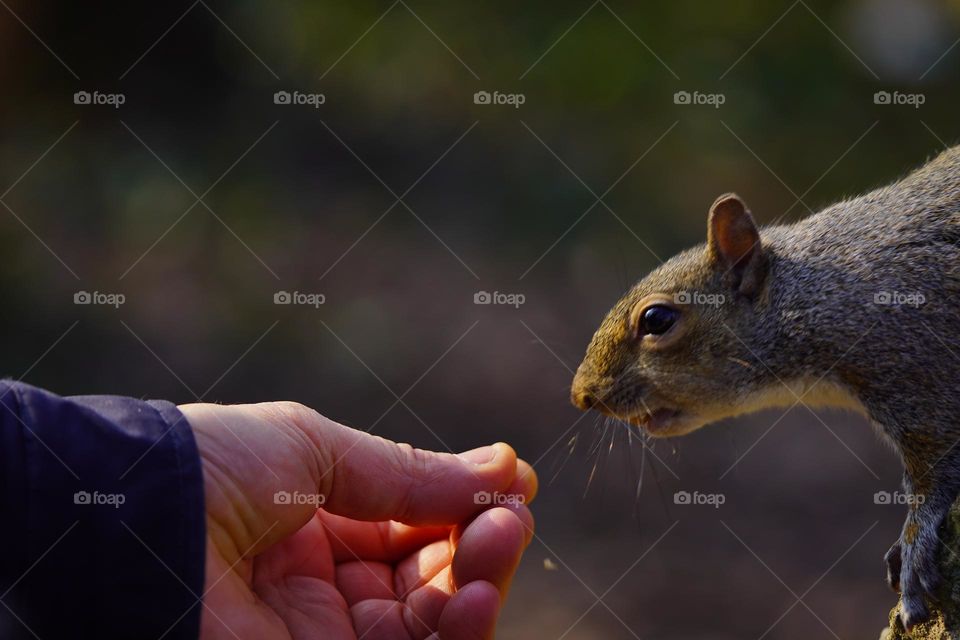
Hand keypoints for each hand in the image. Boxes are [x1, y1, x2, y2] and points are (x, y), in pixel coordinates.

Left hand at [179, 401, 536, 639]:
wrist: (135, 522)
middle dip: (480, 544)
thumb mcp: (318, 451)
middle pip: (431, 577)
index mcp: (318, 524)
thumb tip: (505, 468)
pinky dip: (456, 632)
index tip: (515, 482)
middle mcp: (325, 585)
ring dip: (480, 585)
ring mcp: (324, 634)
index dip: (463, 506)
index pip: (412, 525)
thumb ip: (409, 474)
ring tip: (502, 541)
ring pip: (430, 625)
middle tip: (511, 516)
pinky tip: (478, 592)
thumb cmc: (212, 467)